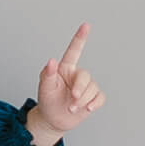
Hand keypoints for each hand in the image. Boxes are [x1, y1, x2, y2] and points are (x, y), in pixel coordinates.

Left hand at [28, 22, 104, 145]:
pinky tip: (87, 108)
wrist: (53, 120)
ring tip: (71, 108)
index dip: (80, 38)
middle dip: (80, 89)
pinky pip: (100, 97)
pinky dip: (95, 103)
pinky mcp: (93, 98)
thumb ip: (48, 74)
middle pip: (86, 76)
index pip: (74, 51)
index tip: (86, 25)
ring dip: (82, 100)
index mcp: (65, 69)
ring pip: (93, 89)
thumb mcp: (44, 88)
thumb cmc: (47, 100)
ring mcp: (86, 87)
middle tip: (72, 99)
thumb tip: (51, 61)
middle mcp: (77, 75)